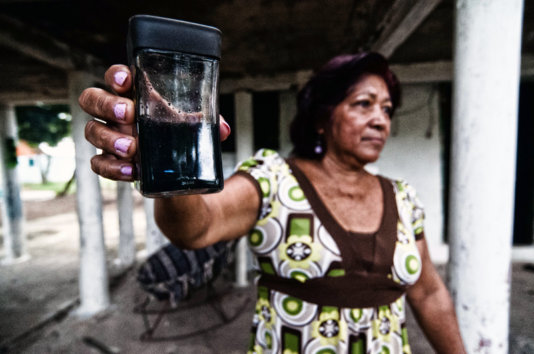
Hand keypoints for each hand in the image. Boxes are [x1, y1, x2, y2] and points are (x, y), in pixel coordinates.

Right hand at [78, 65, 230, 181]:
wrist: (176, 172)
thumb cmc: (178, 134)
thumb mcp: (192, 125)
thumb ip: (206, 123)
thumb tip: (223, 130)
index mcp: (135, 94)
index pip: (116, 77)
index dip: (115, 75)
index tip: (126, 80)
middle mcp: (116, 113)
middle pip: (92, 98)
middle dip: (106, 104)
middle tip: (129, 114)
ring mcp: (109, 136)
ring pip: (91, 130)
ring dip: (108, 138)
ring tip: (131, 148)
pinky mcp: (110, 160)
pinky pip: (98, 163)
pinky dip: (112, 168)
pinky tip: (132, 172)